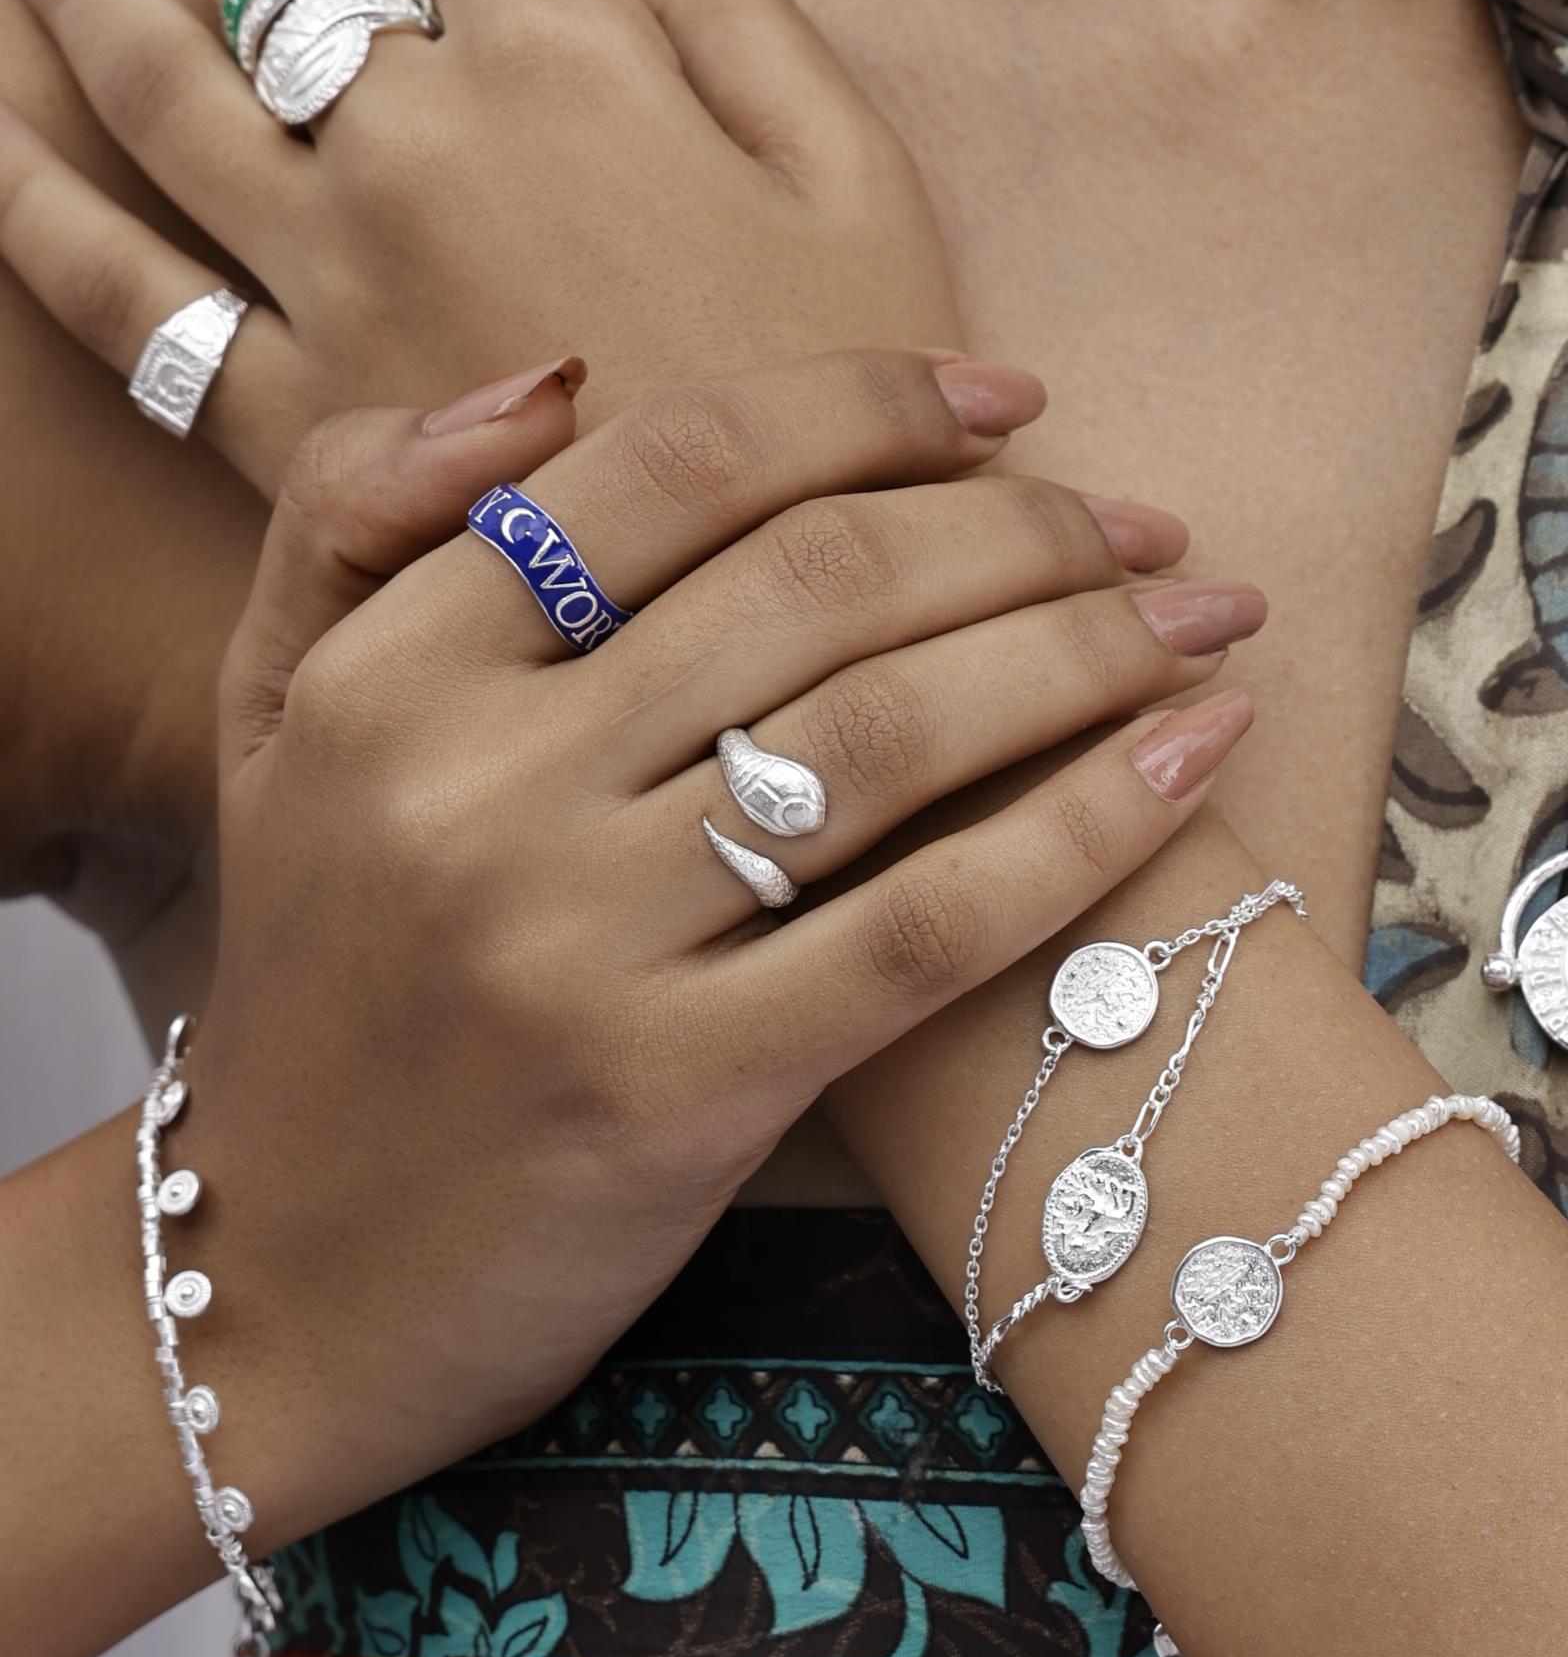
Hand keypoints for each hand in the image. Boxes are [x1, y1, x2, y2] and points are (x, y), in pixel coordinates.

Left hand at [0, 0, 957, 495]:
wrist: (805, 638)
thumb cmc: (860, 416)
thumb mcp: (871, 187)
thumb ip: (742, 23)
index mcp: (571, 65)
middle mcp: (414, 145)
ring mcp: (325, 276)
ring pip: (160, 86)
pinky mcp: (279, 414)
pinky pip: (115, 293)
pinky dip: (32, 198)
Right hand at [176, 345, 1261, 1532]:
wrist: (277, 1283)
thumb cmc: (318, 985)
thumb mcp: (274, 724)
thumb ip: (359, 518)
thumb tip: (556, 373)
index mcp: (395, 670)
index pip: (679, 464)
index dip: (873, 403)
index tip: (1009, 401)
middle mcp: (482, 785)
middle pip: (820, 583)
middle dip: (1025, 526)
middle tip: (1149, 526)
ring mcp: (582, 946)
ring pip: (893, 734)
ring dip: (1088, 648)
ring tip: (1205, 618)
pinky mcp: (679, 1094)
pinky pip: (926, 927)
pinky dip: (1082, 828)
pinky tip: (1195, 755)